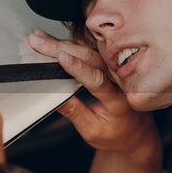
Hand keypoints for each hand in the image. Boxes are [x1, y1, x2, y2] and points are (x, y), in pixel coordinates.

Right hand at [27, 28, 157, 154]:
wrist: (134, 131)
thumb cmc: (115, 134)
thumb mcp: (91, 130)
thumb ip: (74, 112)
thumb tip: (53, 96)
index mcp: (117, 100)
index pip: (97, 80)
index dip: (78, 68)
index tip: (60, 58)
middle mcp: (118, 80)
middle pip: (89, 57)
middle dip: (60, 47)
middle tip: (37, 42)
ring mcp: (113, 69)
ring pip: (87, 50)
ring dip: (61, 43)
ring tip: (39, 38)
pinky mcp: (107, 64)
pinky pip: (87, 50)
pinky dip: (68, 45)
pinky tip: (51, 41)